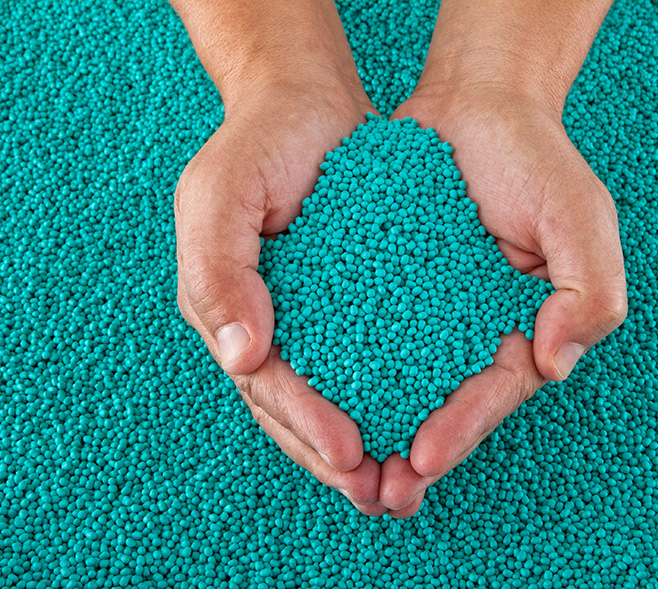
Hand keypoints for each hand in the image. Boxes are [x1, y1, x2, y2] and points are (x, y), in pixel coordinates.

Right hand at [174, 71, 397, 513]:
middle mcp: (277, 325)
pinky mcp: (363, 299)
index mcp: (235, 314)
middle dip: (341, 458)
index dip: (305, 426)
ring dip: (376, 442)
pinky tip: (432, 415)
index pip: (268, 386)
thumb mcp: (219, 196)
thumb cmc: (256, 145)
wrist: (307, 103)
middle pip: (305, 409)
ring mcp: (320, 316)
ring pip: (345, 394)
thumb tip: (242, 357)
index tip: (349, 457)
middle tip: (386, 496)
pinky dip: (402, 391)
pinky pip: (382, 354)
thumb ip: (218, 273)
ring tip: (412, 481)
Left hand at [377, 85, 626, 512]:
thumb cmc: (536, 159)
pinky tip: (311, 393)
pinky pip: (360, 333)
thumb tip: (556, 363)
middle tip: (375, 495)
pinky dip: (340, 368)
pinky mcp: (385, 287)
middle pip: (440, 404)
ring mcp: (425, 312)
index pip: (493, 393)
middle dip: (409, 453)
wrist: (475, 102)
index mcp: (520, 329)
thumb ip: (590, 291)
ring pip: (395, 382)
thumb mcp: (580, 216)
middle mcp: (469, 331)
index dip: (461, 430)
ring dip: (370, 428)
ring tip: (338, 466)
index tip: (421, 459)